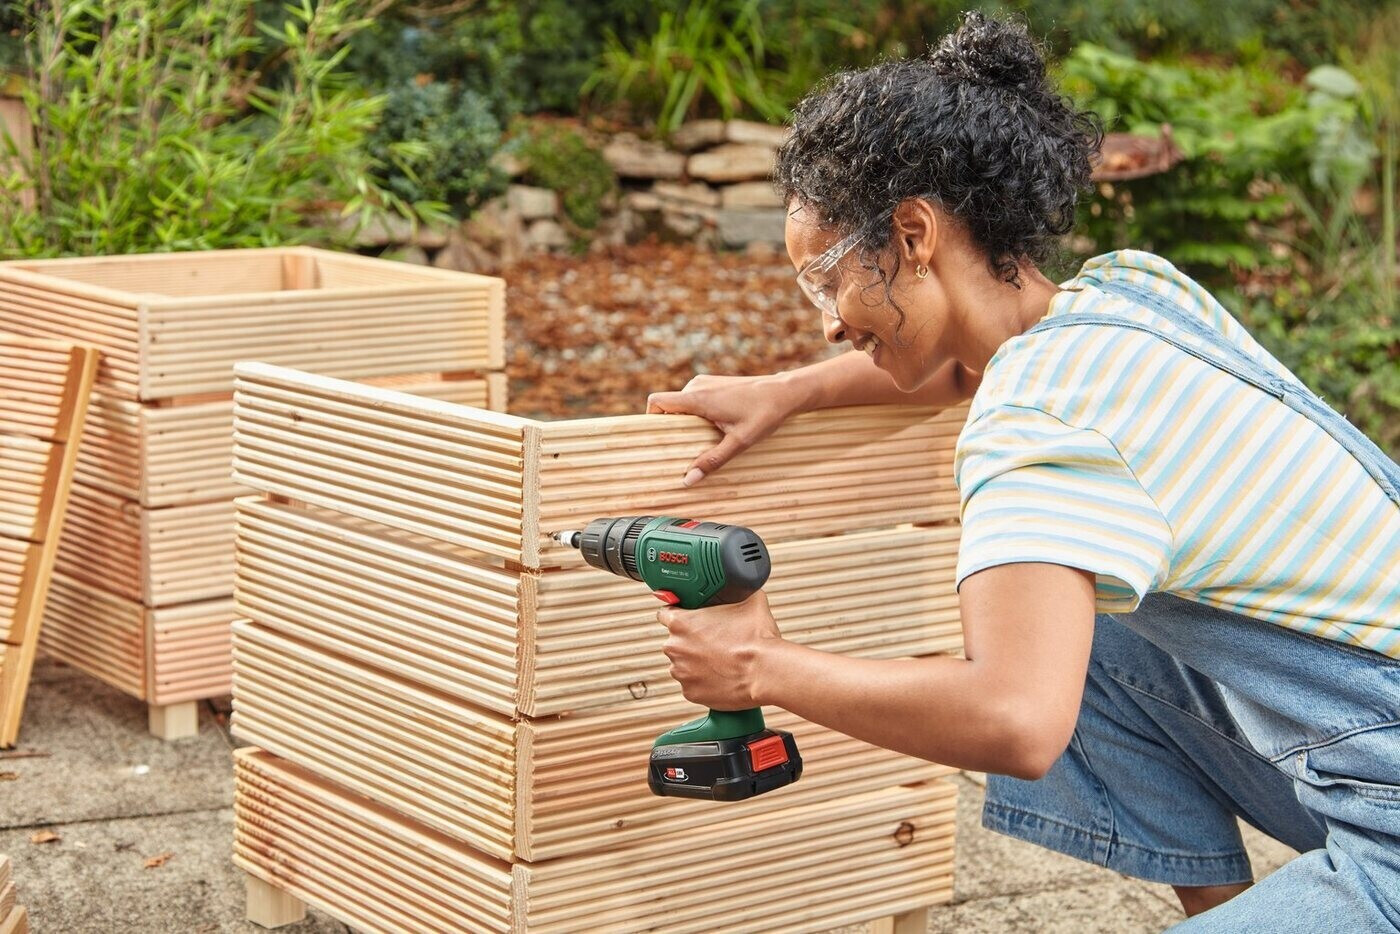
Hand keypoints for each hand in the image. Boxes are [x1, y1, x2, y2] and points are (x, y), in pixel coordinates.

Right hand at [646, 373, 800, 485]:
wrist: (785, 392)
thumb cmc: (764, 414)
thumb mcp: (738, 442)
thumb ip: (712, 461)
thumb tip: (688, 480)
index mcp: (697, 398)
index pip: (657, 402)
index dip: (650, 419)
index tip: (657, 438)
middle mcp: (697, 386)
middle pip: (668, 406)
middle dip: (672, 427)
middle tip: (683, 448)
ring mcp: (706, 382)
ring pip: (682, 404)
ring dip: (686, 421)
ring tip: (702, 439)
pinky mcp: (714, 383)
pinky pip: (694, 399)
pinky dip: (696, 414)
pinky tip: (714, 427)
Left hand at [657, 591, 784, 708]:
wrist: (766, 672)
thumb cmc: (756, 639)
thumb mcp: (751, 601)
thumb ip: (739, 591)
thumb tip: (743, 586)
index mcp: (681, 623)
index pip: (665, 613)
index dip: (678, 613)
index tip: (688, 617)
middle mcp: (675, 648)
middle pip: (676, 641)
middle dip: (691, 640)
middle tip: (714, 640)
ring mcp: (681, 672)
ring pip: (684, 664)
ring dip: (696, 662)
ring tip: (720, 659)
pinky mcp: (690, 693)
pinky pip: (693, 684)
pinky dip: (704, 681)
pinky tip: (722, 675)